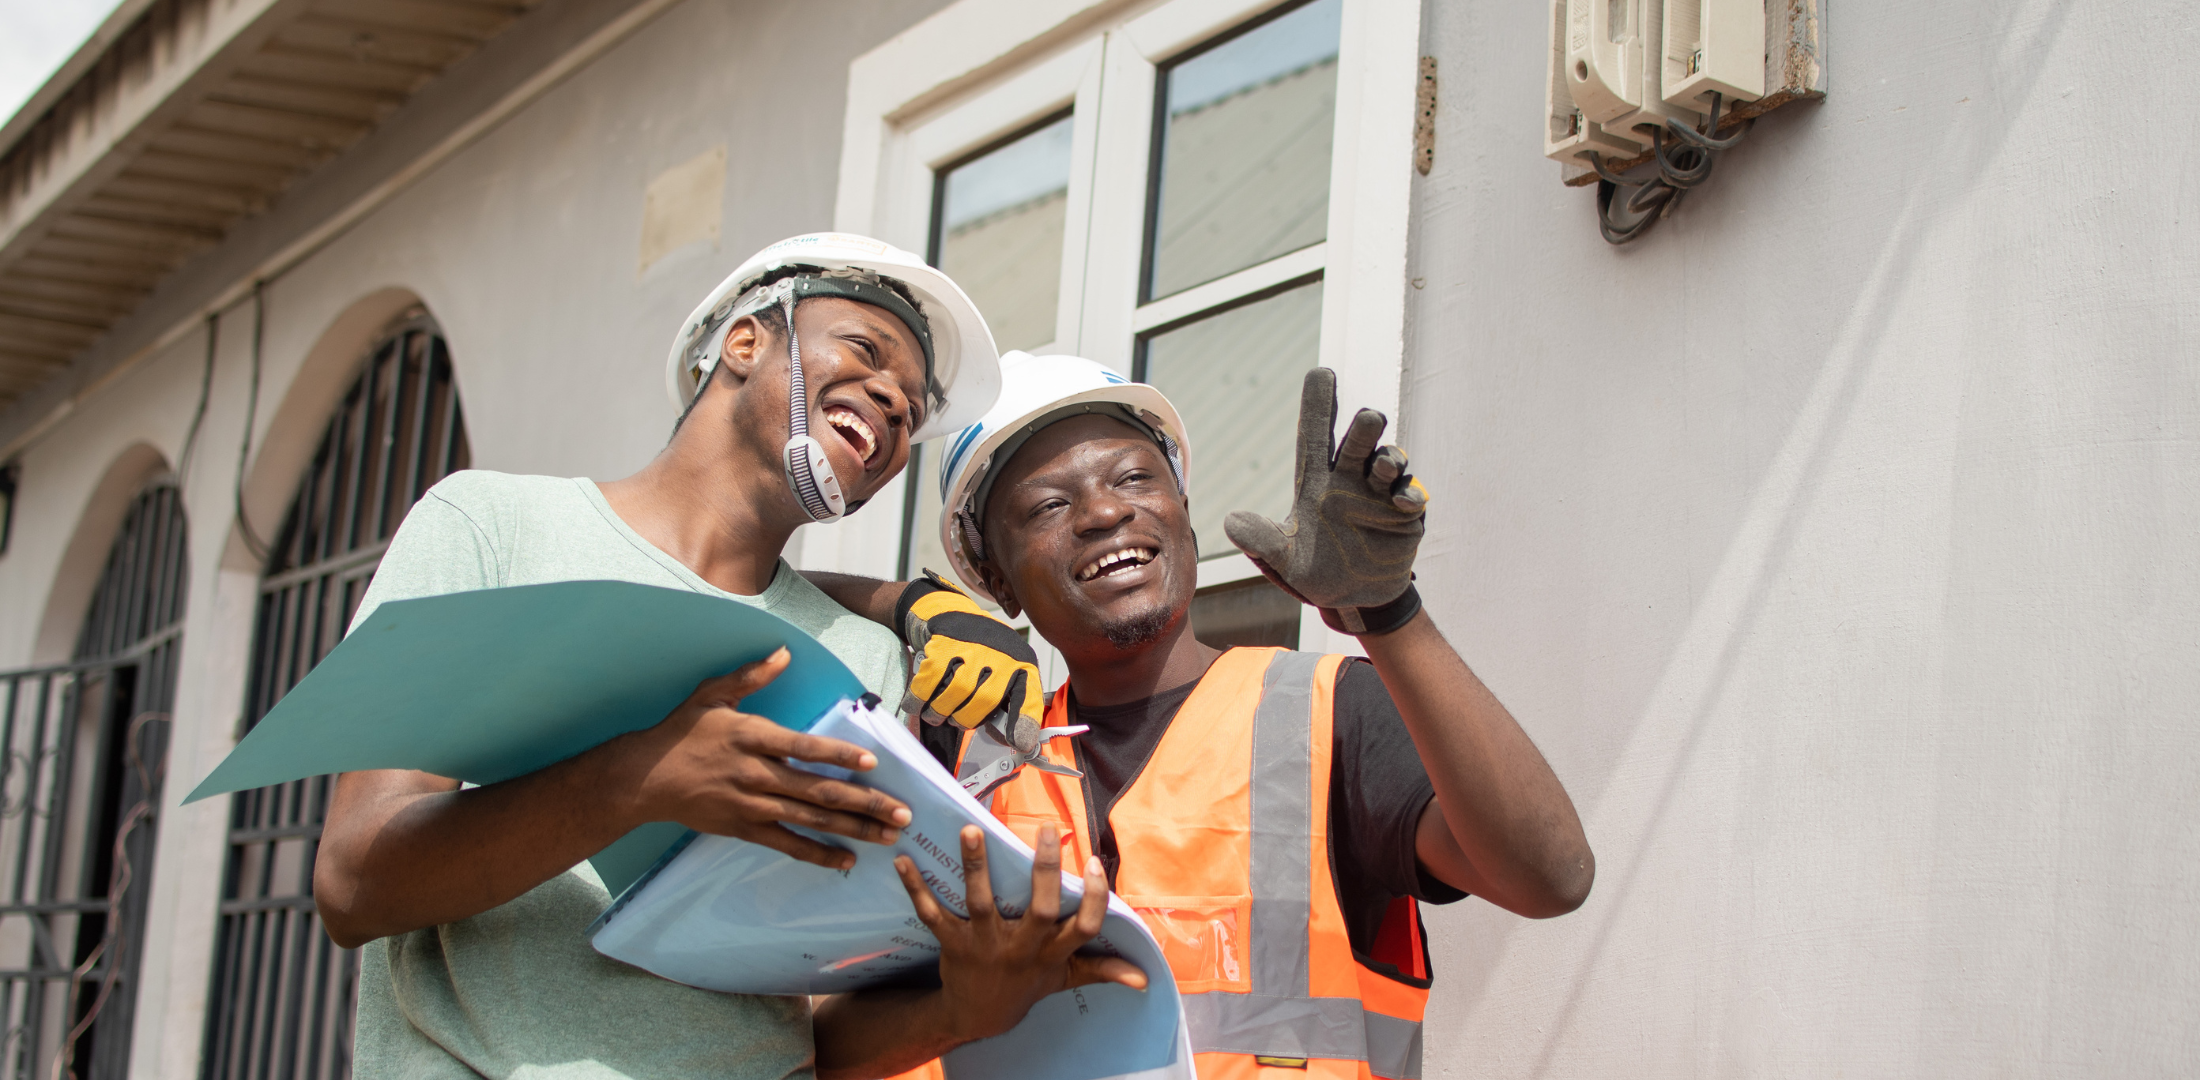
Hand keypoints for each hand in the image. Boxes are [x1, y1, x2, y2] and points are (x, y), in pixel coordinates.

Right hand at [610, 647, 911, 869]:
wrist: (643, 778)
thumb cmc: (681, 732)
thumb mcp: (712, 695)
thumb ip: (751, 675)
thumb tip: (784, 651)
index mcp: (752, 737)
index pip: (803, 748)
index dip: (838, 754)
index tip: (871, 762)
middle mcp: (755, 774)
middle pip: (818, 791)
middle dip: (864, 803)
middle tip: (901, 813)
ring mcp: (750, 805)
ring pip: (810, 820)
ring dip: (852, 829)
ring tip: (887, 836)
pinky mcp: (743, 829)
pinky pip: (786, 844)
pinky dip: (817, 854)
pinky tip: (845, 860)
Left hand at [894, 824, 1145, 1043]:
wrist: (976, 1016)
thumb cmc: (1026, 987)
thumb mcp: (1064, 980)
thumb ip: (1102, 970)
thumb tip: (1144, 977)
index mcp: (1051, 953)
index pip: (1083, 927)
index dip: (1093, 897)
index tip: (1095, 862)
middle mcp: (1020, 948)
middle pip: (1038, 908)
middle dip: (1043, 868)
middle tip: (1046, 829)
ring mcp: (984, 944)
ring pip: (980, 902)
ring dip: (975, 866)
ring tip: (972, 830)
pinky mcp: (951, 943)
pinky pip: (932, 913)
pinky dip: (917, 887)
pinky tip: (905, 860)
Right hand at [898, 572, 1044, 752]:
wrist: (948, 612)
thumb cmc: (978, 653)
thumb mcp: (1000, 675)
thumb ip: (1006, 706)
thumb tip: (1016, 743)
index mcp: (1020, 663)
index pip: (1027, 696)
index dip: (1024, 722)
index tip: (1020, 744)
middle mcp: (1001, 651)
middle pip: (984, 701)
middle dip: (965, 720)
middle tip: (955, 720)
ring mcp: (973, 644)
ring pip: (956, 692)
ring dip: (940, 712)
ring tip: (936, 714)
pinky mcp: (944, 641)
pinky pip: (929, 681)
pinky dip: (919, 699)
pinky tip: (917, 704)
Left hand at [1223, 367, 1428, 635]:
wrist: (1354, 598)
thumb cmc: (1316, 570)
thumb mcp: (1284, 559)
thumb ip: (1261, 541)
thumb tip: (1230, 522)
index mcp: (1318, 481)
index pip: (1316, 435)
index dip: (1318, 404)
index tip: (1321, 373)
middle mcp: (1352, 479)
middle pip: (1358, 441)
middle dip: (1365, 427)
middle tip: (1368, 418)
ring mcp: (1381, 494)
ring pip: (1389, 461)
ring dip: (1389, 459)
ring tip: (1384, 465)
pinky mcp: (1406, 515)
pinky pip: (1412, 495)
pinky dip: (1410, 493)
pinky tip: (1403, 501)